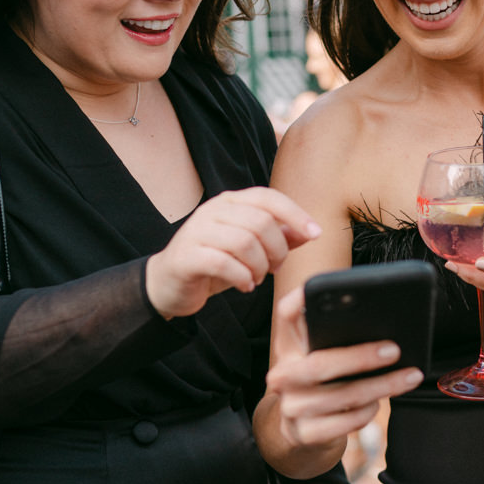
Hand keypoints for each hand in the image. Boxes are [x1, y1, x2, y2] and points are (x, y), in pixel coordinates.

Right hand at [146, 188, 321, 318]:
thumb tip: (309, 232)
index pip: (268, 197)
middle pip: (261, 222)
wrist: (168, 283)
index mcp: (230, 203)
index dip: (296, 214)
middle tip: (274, 268)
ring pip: (244, 242)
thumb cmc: (214, 263)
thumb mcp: (250, 249)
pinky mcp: (186, 256)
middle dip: (277, 249)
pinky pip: (224, 263)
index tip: (316, 233)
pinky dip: (242, 278)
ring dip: (260, 266)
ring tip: (257, 278)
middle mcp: (212, 211)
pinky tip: (244, 286)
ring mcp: (196, 232)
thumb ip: (278, 237)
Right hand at [265, 288, 421, 452]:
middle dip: (361, 357)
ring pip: (342, 396)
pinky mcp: (304, 433)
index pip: (287, 314)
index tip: (320, 289)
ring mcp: (291, 407)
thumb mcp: (325, 355)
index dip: (301, 299)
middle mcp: (283, 374)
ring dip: (382, 386)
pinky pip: (345, 422)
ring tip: (410, 376)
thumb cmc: (326, 382)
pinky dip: (367, 411)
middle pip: (319, 365)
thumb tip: (388, 321)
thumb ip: (341, 336)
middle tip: (394, 350)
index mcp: (289, 345)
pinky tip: (380, 402)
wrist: (302, 430)